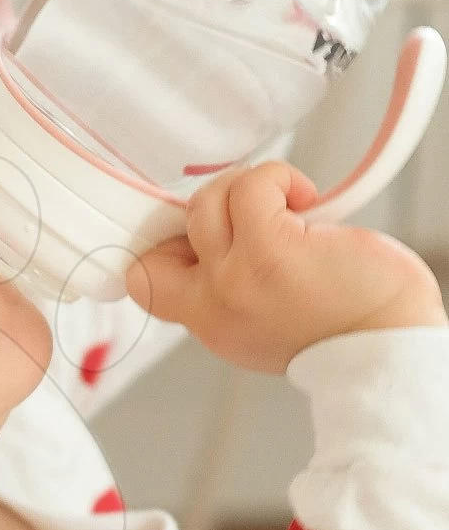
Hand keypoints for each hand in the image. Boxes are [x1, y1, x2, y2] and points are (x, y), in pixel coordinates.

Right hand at [129, 162, 446, 374]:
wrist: (387, 350)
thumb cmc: (348, 330)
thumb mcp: (266, 324)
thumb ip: (232, 290)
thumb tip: (229, 232)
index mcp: (210, 325)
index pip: (143, 280)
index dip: (161, 244)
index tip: (200, 231)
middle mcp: (212, 305)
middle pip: (161, 236)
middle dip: (200, 210)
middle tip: (250, 213)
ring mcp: (235, 277)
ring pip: (206, 202)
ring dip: (246, 189)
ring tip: (289, 205)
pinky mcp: (270, 250)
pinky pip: (253, 186)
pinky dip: (278, 179)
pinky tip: (307, 198)